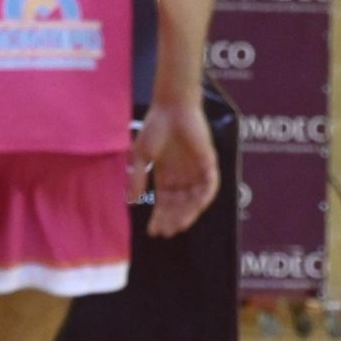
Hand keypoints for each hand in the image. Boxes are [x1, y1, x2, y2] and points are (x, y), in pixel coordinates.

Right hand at [130, 100, 219, 237]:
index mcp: (167, 175)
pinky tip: (194, 209)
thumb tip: (131, 202)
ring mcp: (197, 170)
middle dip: (172, 219)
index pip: (165, 202)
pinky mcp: (209, 163)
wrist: (172, 107)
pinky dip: (203, 198)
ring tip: (177, 226)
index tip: (152, 231)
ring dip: (187, 213)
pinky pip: (210, 186)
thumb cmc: (155, 127)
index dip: (160, 217)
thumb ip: (137, 178)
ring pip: (194, 199)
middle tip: (165, 232)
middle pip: (180, 205)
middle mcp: (183, 176)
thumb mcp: (141, 156)